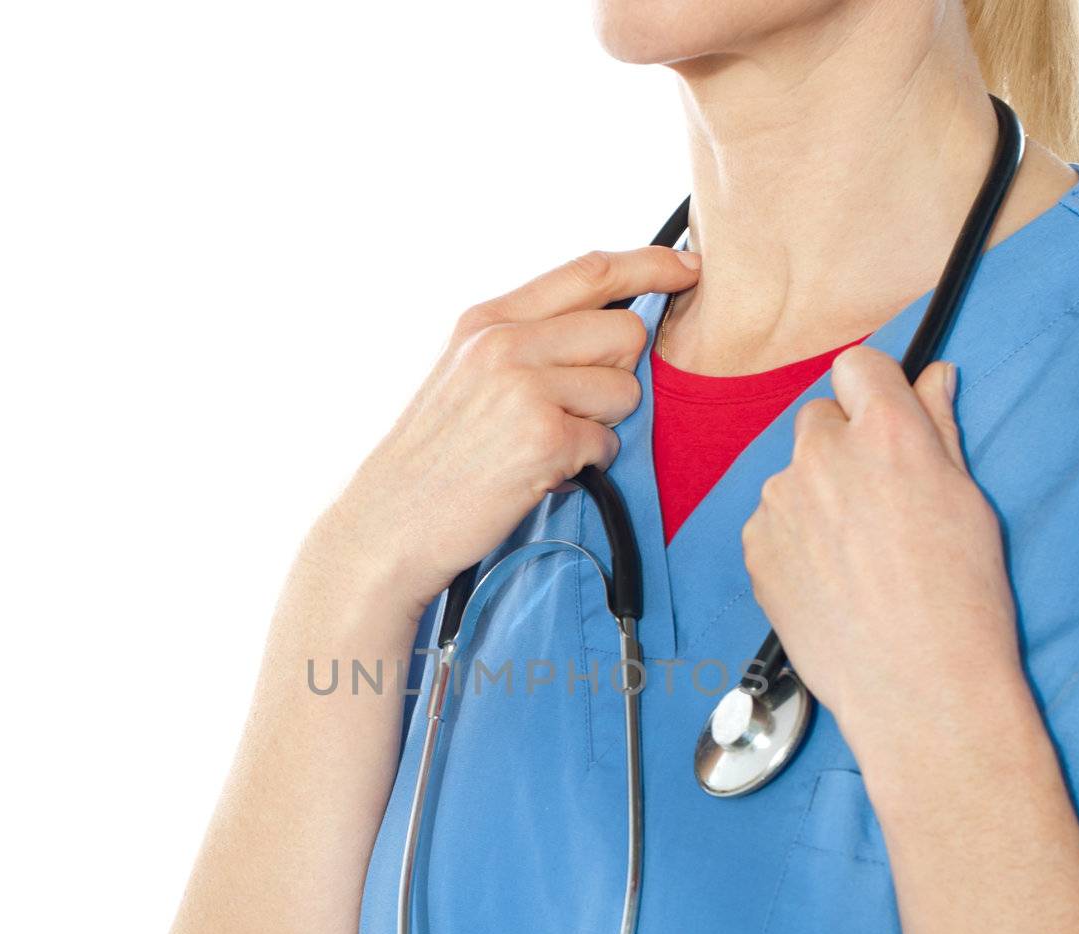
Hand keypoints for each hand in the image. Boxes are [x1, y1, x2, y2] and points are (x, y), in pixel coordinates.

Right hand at [340, 247, 701, 618]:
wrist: (389, 524)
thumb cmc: (433, 459)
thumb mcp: (463, 374)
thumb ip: (524, 342)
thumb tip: (607, 325)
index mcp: (488, 320)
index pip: (589, 271)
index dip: (650, 264)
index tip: (689, 268)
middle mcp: (506, 343)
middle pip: (624, 333)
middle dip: (616, 376)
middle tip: (572, 412)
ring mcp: (525, 388)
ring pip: (624, 390)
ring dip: (601, 425)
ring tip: (548, 446)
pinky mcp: (544, 438)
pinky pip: (608, 442)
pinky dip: (586, 465)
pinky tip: (542, 474)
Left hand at [740, 345, 1023, 770]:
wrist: (917, 684)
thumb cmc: (960, 598)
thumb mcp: (968, 500)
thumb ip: (938, 428)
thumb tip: (931, 378)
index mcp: (887, 432)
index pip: (858, 366)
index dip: (872, 392)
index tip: (883, 418)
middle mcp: (824, 456)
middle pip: (818, 419)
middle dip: (842, 447)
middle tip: (877, 501)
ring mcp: (781, 501)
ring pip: (793, 475)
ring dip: (816, 496)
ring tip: (856, 555)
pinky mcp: (756, 545)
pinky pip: (772, 521)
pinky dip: (793, 539)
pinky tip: (829, 579)